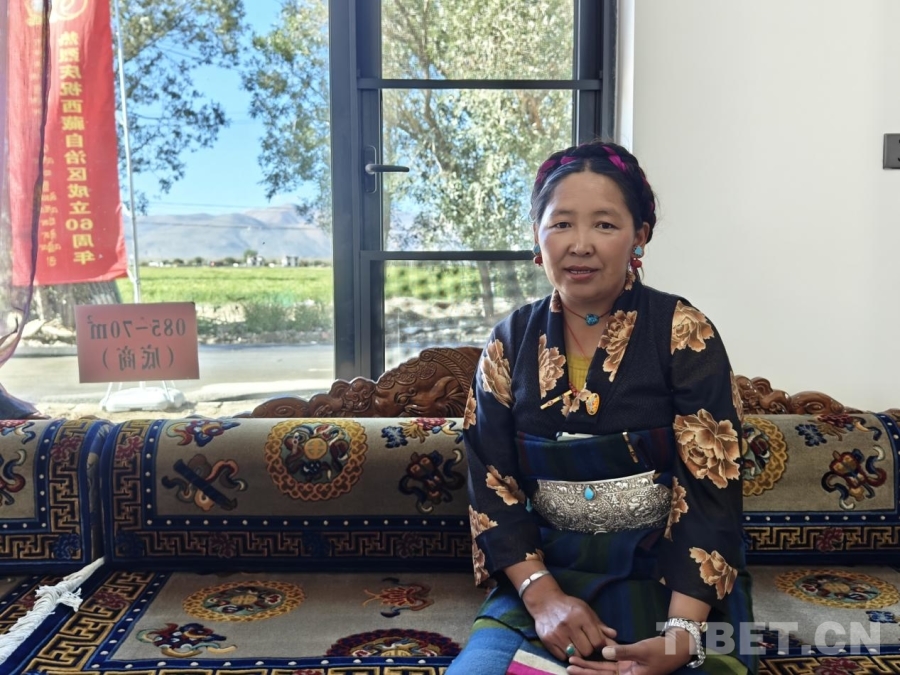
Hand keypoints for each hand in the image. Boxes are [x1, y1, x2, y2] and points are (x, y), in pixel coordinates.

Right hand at [525, 588, 616, 661]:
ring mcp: (557, 634)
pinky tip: (565, 644)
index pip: (598, 641)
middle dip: (588, 649)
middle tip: (584, 642)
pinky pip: (562, 657)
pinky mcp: (547, 640)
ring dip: (577, 652)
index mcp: (582, 616)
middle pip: (587, 651)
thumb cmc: (569, 606)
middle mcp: (569, 625)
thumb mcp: (586, 611)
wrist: (545, 601)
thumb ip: (600, 625)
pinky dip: (565, 654)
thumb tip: (614, 636)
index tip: (596, 642)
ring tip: (574, 644)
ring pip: (575, 656)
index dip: (600, 644)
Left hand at [566, 633, 691, 674]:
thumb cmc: (661, 651)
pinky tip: (589, 657)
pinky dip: (599, 661)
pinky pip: (610, 664)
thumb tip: (603, 651)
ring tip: (573, 661)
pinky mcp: (627, 664)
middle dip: (584, 671)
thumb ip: (622, 652)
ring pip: (603, 670)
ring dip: (589, 666)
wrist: (675, 648)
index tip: (573, 670)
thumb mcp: (642, 650)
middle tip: (568, 665)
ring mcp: (626, 671)